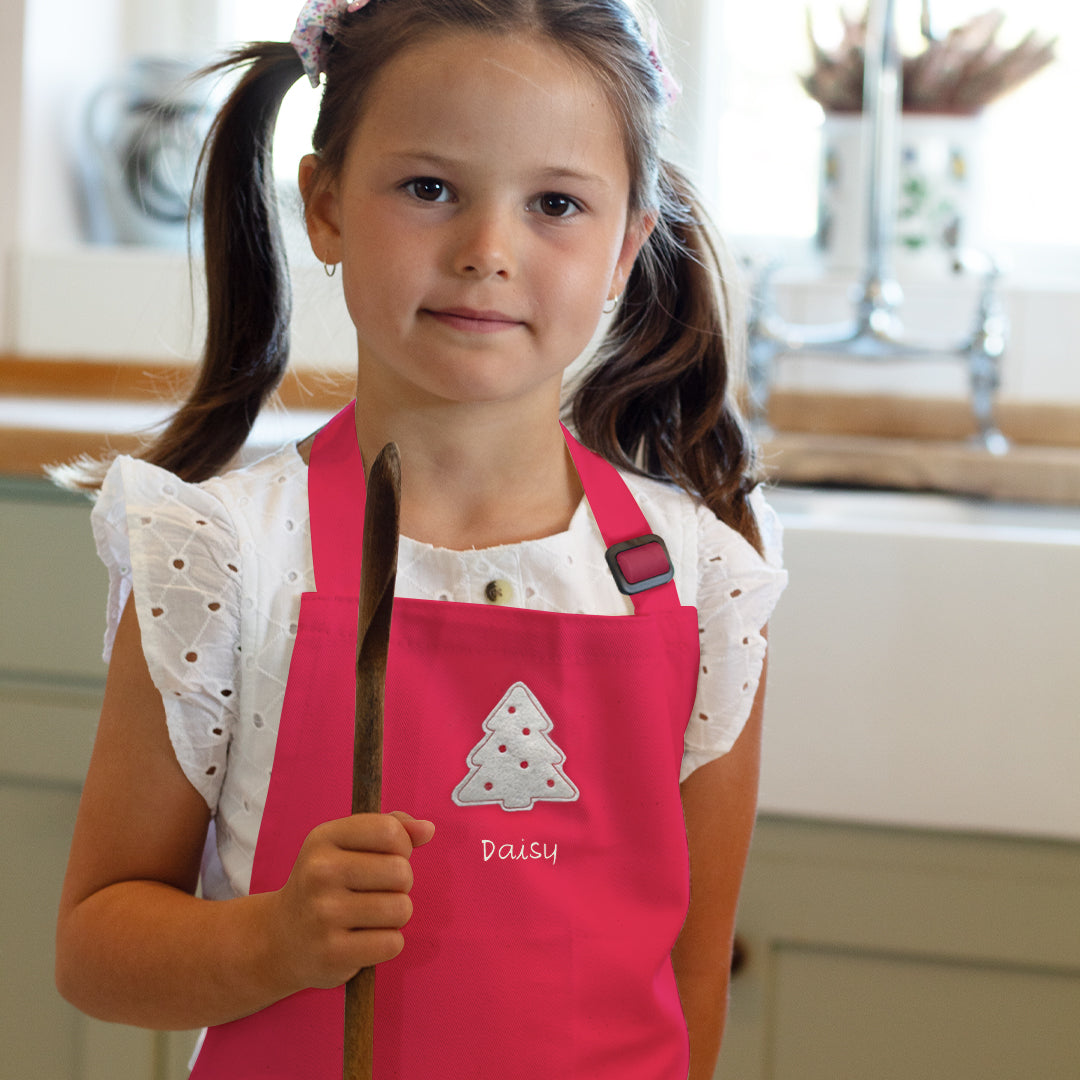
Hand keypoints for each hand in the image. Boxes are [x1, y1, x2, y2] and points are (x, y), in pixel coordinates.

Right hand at [266, 811, 434, 993]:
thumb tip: (427, 829)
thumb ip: (391, 828)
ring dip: (396, 915)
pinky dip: (387, 943)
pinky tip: (363, 939)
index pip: (389, 831)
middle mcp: (320, 873)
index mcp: (324, 838)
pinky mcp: (333, 953)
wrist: (281, 938)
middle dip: (401, 883)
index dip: (402, 845)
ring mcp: (324, 914)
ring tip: (371, 915)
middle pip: (401, 871)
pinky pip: (392, 943)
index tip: (390, 855)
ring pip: (401, 909)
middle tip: (377, 891)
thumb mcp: (346, 844)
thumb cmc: (326, 884)